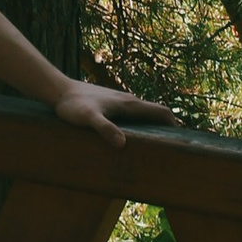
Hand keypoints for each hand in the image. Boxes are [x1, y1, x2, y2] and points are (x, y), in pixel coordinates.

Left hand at [49, 76, 178, 146]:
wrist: (58, 90)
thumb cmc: (74, 104)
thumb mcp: (89, 119)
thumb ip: (105, 128)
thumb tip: (122, 144)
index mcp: (129, 104)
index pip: (161, 112)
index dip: (174, 125)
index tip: (182, 142)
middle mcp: (128, 101)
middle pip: (155, 114)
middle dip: (166, 129)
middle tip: (172, 151)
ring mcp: (120, 102)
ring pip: (144, 116)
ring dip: (153, 128)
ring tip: (155, 149)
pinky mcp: (110, 105)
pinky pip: (132, 117)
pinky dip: (139, 127)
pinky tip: (131, 139)